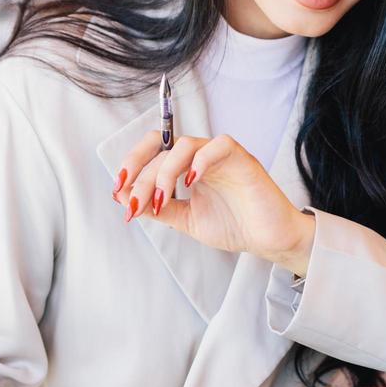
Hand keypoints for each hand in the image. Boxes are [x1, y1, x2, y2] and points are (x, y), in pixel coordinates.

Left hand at [111, 131, 316, 275]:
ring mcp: (221, 156)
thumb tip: (124, 198)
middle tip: (132, 197)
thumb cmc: (233, 225)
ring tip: (162, 200)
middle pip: (162, 146)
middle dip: (141, 172)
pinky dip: (201, 161)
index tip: (118, 190)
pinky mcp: (242, 159)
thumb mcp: (185, 219)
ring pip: (185, 145)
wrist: (266, 241)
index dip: (132, 164)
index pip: (153, 150)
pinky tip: (190, 182)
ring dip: (165, 171)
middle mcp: (200, 157)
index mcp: (186, 166)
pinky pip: (219, 146)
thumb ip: (158, 208)